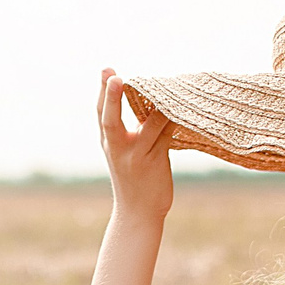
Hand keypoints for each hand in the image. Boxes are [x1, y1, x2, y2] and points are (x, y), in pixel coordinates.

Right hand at [98, 69, 174, 220]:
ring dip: (157, 104)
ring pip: (147, 124)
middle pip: (110, 119)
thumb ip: (133, 130)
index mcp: (109, 142)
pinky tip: (182, 108)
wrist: (139, 214)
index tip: (107, 70)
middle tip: (113, 76)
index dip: (104, 92)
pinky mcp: (154, 162)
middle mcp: (118, 148)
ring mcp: (136, 156)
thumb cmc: (135, 180)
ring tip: (166, 85)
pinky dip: (173, 119)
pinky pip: (165, 134)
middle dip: (111, 97)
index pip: (102, 113)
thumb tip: (150, 104)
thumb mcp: (127, 153)